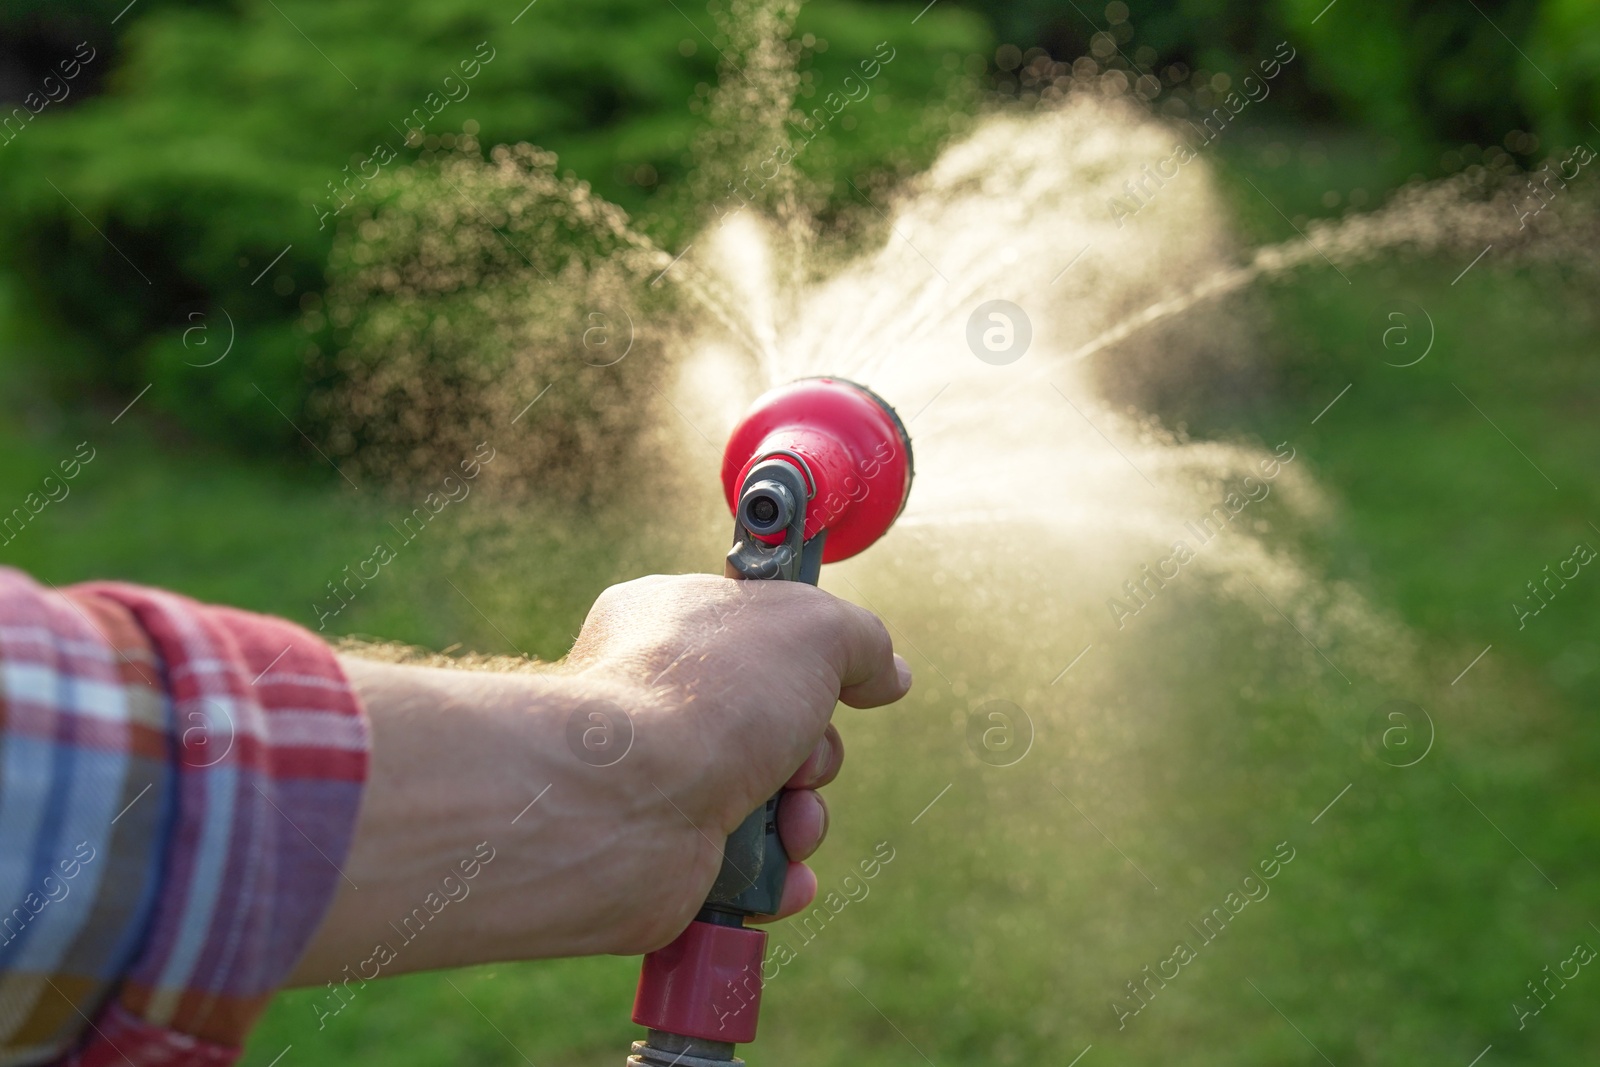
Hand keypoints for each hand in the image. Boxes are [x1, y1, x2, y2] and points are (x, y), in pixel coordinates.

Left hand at [291, 573, 909, 983]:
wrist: (626, 803)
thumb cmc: (708, 695)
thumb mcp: (812, 628)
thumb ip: (860, 638)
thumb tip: (889, 672)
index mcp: (670, 619)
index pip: (753, 627)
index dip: (807, 653)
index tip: (840, 670)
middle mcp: (659, 698)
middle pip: (779, 724)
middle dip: (816, 752)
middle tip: (800, 758)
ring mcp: (660, 779)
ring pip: (771, 800)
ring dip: (805, 818)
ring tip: (791, 824)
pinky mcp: (667, 855)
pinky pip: (749, 868)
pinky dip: (779, 876)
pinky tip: (783, 875)